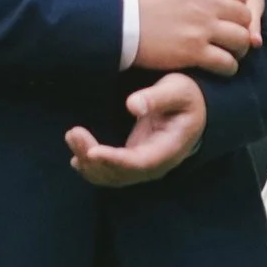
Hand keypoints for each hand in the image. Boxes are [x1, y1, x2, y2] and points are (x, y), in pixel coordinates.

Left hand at [67, 75, 207, 187]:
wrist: (194, 109)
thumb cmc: (186, 97)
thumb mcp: (178, 90)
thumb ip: (157, 97)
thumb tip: (132, 105)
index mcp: (170, 149)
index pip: (140, 162)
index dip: (115, 160)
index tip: (92, 151)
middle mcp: (156, 165)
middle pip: (121, 173)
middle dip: (93, 158)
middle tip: (73, 133)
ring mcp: (144, 166)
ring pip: (112, 176)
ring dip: (89, 163)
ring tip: (72, 136)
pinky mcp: (133, 162)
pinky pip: (111, 172)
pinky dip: (93, 167)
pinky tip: (77, 157)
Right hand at [133, 0, 264, 75]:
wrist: (120, 15)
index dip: (241, 4)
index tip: (234, 14)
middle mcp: (209, 4)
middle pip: (245, 17)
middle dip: (243, 27)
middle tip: (235, 36)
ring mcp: (203, 28)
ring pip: (241, 40)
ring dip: (239, 48)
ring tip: (231, 54)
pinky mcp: (194, 52)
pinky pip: (225, 62)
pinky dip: (229, 67)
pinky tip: (223, 68)